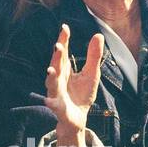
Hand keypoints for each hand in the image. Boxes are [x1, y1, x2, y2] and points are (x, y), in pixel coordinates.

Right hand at [43, 25, 102, 146]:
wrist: (77, 119)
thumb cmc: (81, 95)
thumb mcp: (91, 74)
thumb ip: (93, 56)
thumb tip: (98, 35)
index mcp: (65, 70)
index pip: (63, 53)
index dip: (64, 40)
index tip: (65, 27)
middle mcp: (58, 79)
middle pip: (56, 66)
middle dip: (56, 57)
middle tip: (59, 46)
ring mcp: (56, 93)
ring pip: (51, 84)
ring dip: (50, 78)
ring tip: (51, 70)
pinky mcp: (59, 108)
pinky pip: (54, 105)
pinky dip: (51, 103)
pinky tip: (49, 101)